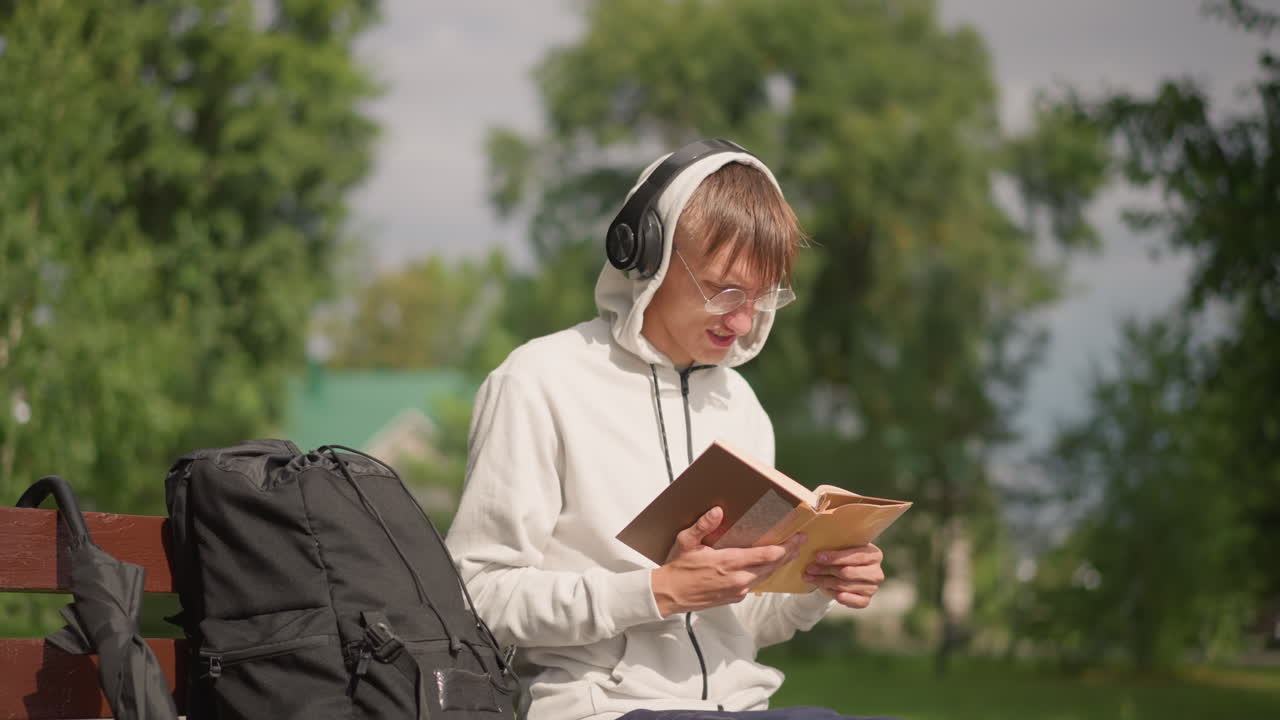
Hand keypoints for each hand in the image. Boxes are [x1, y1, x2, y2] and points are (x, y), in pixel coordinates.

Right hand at [651, 507, 805, 616]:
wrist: (669, 595)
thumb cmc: (678, 568)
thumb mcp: (686, 541)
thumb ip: (703, 525)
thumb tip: (717, 511)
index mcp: (728, 563)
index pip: (766, 555)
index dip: (785, 547)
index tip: (797, 537)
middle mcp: (738, 579)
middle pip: (772, 566)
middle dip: (788, 553)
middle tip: (800, 541)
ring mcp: (738, 590)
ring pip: (766, 576)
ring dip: (779, 563)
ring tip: (789, 551)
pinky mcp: (735, 597)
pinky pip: (756, 583)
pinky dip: (765, 572)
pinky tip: (768, 565)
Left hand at [803, 543, 884, 608]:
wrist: (846, 573)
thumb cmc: (843, 556)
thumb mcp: (842, 547)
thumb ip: (835, 545)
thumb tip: (816, 549)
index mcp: (874, 554)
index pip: (855, 556)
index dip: (835, 557)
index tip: (818, 556)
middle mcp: (876, 573)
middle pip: (847, 572)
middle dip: (825, 570)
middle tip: (809, 569)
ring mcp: (872, 588)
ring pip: (843, 586)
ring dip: (824, 582)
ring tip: (810, 577)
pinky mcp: (866, 601)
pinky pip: (848, 600)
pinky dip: (834, 595)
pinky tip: (824, 589)